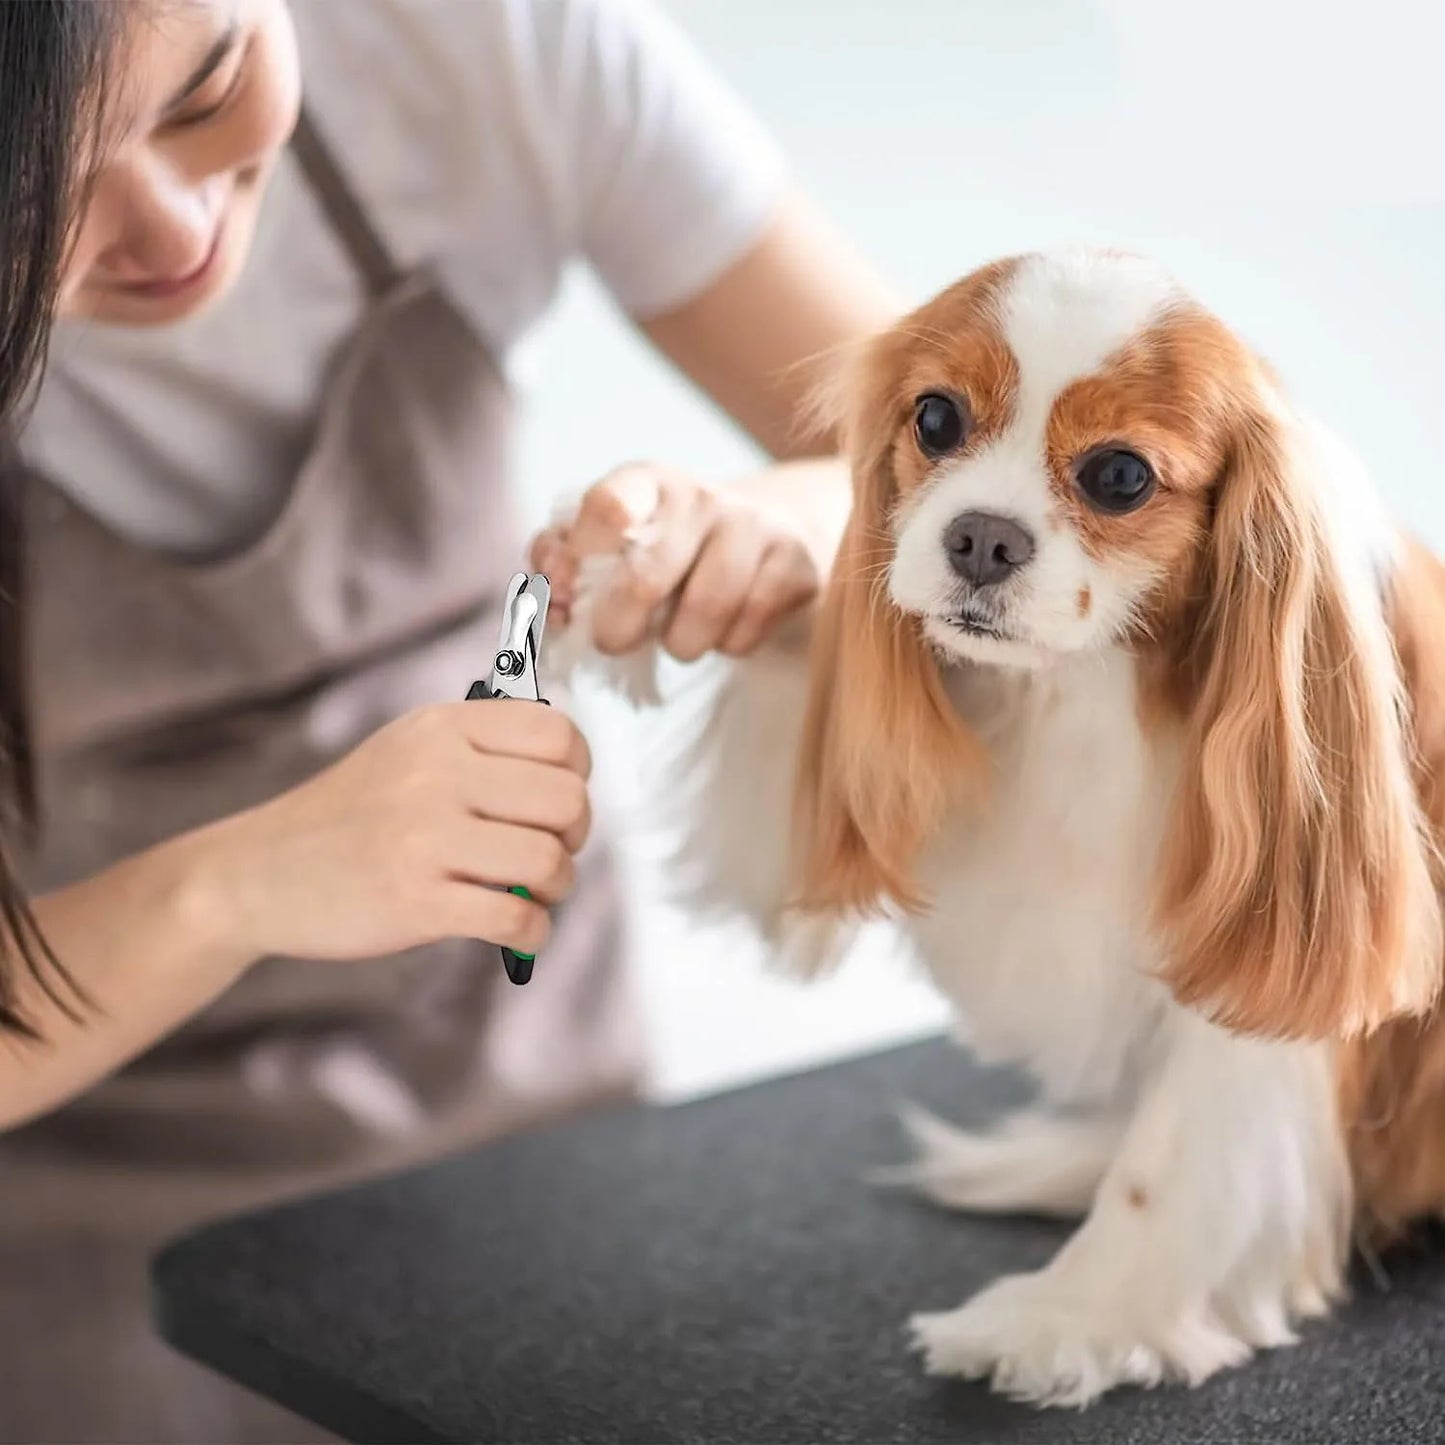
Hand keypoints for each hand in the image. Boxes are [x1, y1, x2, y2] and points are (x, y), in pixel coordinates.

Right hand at [213, 701, 591, 963]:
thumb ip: (482, 748)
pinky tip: (518, 929)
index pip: (558, 734)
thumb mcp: (408, 749)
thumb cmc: (351, 814)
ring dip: (557, 887)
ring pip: (548, 860)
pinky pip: (516, 918)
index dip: (577, 772)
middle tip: (550, 852)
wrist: (258, 874)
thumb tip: (569, 775)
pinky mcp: (417, 901)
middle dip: (575, 836)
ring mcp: (425, 837)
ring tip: (533, 893)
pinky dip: (533, 931)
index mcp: (443, 728)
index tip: (556, 799)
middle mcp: (437, 773)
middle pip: (566, 799)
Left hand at [531, 461, 837, 661]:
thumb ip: (561, 564)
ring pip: (705, 610)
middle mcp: (702, 497)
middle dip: (620, 628)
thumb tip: (552, 600)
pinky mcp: (797, 565)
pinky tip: (725, 629)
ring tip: (679, 635)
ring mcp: (755, 527)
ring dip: (681, 643)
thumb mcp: (609, 546)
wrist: (765, 537)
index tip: (571, 589)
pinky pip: (747, 629)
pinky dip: (728, 646)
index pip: (607, 506)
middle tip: (616, 639)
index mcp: (646, 483)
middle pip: (647, 578)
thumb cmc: (668, 550)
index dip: (582, 556)